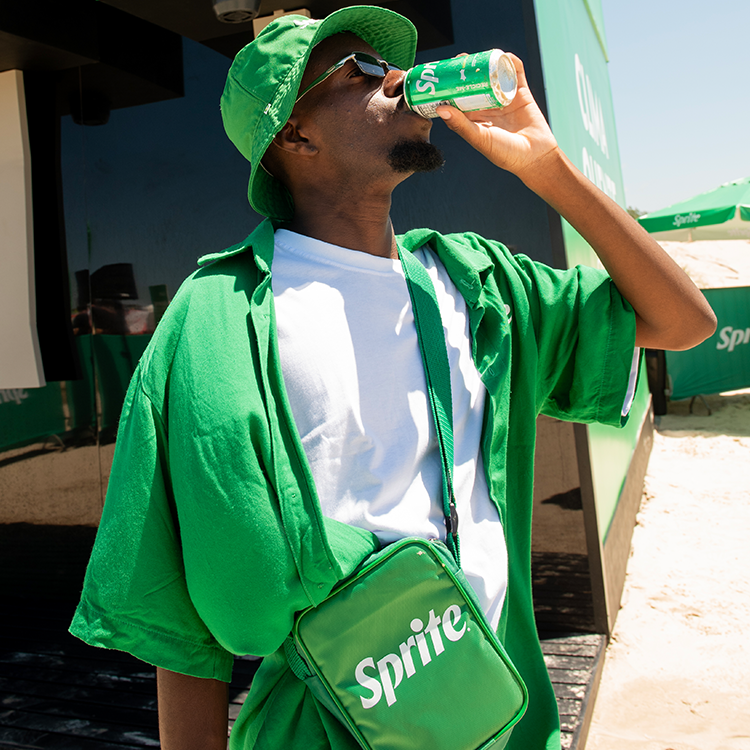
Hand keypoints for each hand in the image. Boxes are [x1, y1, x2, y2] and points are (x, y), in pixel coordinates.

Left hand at [436, 54, 558, 183]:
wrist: (535, 156)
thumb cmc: (505, 153)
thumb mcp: (480, 138)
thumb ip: (461, 125)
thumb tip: (440, 109)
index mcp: (475, 120)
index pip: (459, 100)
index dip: (451, 88)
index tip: (442, 77)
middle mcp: (489, 107)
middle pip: (475, 84)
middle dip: (467, 72)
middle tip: (458, 61)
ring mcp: (505, 99)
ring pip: (493, 77)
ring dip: (487, 65)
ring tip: (478, 56)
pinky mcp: (521, 93)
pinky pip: (515, 74)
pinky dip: (510, 63)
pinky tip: (503, 56)